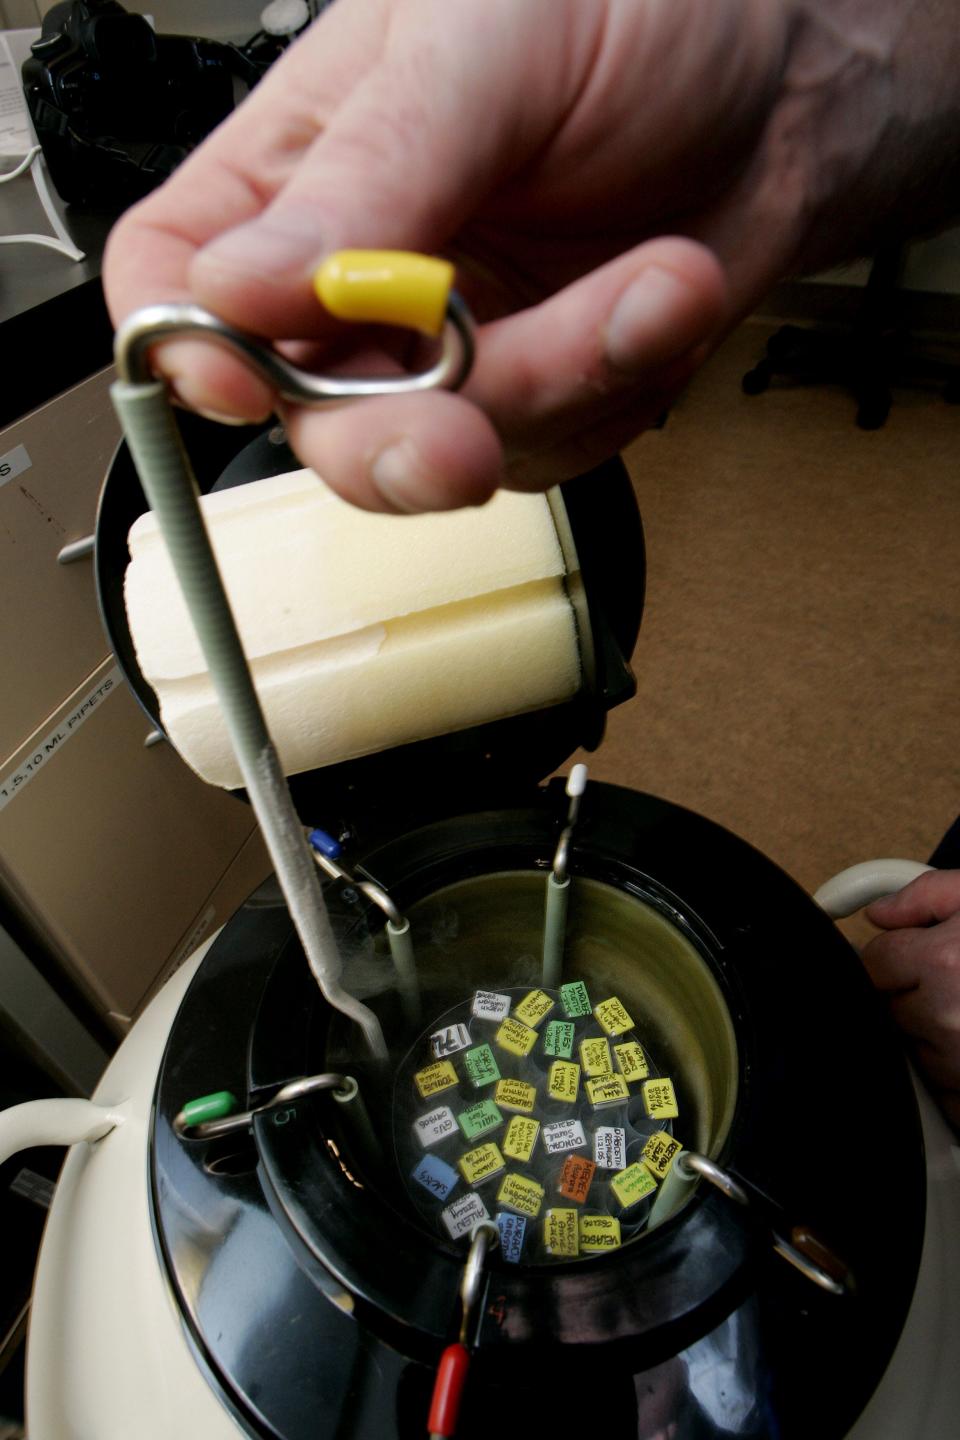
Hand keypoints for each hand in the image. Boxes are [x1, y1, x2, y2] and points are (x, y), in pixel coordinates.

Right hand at [103, 0, 959, 511]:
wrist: (789, 73)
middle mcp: (359, 276)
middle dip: (387, 442)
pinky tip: (664, 297)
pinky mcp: (542, 392)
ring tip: (655, 280)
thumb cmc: (636, 9)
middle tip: (459, 436)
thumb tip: (236, 288)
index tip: (248, 378)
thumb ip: (368, 176)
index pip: (174, 280)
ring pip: (444, 449)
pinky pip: (551, 449)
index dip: (189, 347)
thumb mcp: (486, 49)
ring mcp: (450, 349)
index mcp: (298, 170)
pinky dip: (618, 386)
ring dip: (560, 382)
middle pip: (304, 414)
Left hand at [864, 870, 959, 1130]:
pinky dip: (956, 1078)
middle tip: (957, 983)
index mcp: (943, 962)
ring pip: (915, 1052)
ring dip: (935, 1037)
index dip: (894, 956)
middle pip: (889, 1009)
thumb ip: (925, 896)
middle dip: (912, 995)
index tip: (916, 956)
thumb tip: (878, 914)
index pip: (873, 963)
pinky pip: (945, 1095)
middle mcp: (948, 1017)